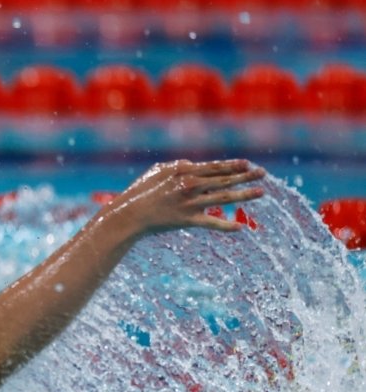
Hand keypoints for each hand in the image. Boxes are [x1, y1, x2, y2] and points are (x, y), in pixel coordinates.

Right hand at [108, 159, 265, 235]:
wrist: (129, 214)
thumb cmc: (141, 191)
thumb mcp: (157, 171)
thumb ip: (176, 165)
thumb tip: (191, 163)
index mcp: (183, 171)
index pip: (214, 167)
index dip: (232, 165)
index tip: (247, 163)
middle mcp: (189, 184)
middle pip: (223, 179)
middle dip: (245, 175)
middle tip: (263, 173)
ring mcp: (189, 202)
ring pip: (223, 197)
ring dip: (244, 194)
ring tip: (261, 193)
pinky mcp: (186, 219)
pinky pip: (210, 223)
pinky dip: (225, 226)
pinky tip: (240, 228)